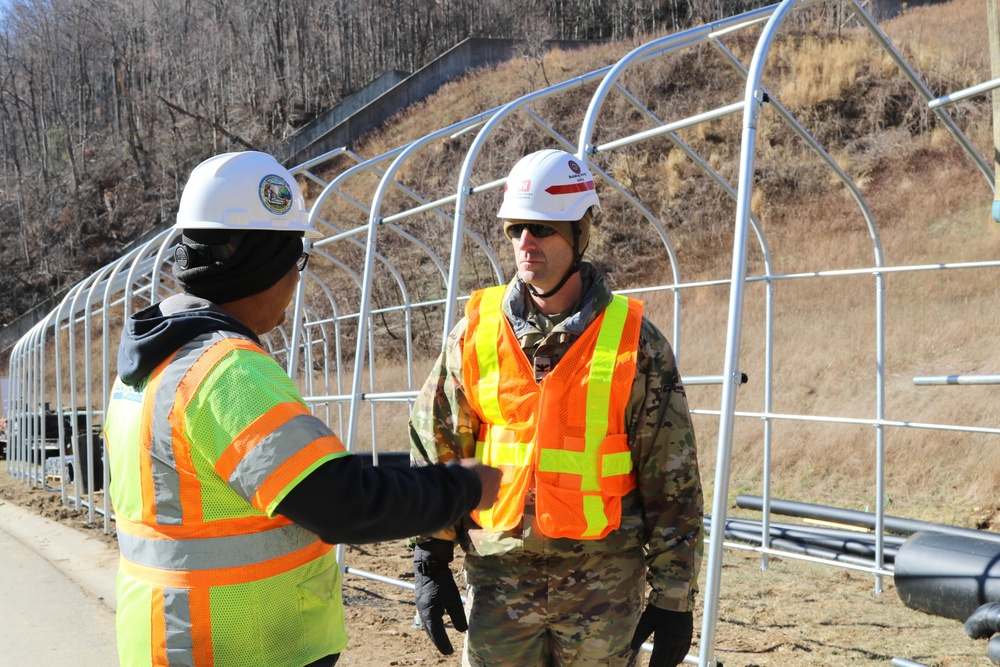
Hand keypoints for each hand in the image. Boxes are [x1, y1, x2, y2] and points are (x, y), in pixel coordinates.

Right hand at [413, 538, 466, 654]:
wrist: (428, 562)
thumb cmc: (441, 580)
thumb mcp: (452, 598)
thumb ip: (457, 615)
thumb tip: (463, 630)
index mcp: (429, 612)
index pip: (436, 632)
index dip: (443, 643)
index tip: (449, 652)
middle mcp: (422, 610)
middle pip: (430, 630)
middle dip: (438, 640)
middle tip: (446, 649)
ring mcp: (421, 603)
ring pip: (428, 623)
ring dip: (435, 632)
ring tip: (442, 639)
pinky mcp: (423, 597)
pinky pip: (428, 614)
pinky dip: (433, 622)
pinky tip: (439, 620)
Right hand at [459, 458, 501, 509]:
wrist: (463, 487)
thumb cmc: (468, 472)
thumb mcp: (473, 463)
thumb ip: (479, 465)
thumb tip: (478, 465)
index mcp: (496, 473)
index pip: (498, 473)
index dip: (491, 474)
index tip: (484, 474)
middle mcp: (498, 484)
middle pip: (496, 484)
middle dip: (490, 484)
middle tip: (479, 484)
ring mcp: (494, 495)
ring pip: (493, 495)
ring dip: (487, 494)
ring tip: (477, 494)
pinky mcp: (489, 505)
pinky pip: (487, 503)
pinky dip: (483, 502)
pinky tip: (475, 500)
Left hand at [630, 606, 692, 666]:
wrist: (676, 596)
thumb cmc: (659, 607)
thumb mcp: (646, 620)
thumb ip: (640, 635)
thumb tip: (633, 648)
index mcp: (664, 640)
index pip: (659, 659)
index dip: (654, 666)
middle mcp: (675, 643)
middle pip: (668, 661)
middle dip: (662, 666)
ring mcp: (683, 640)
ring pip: (677, 658)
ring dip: (670, 664)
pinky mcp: (688, 635)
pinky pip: (684, 651)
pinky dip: (679, 658)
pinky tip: (675, 661)